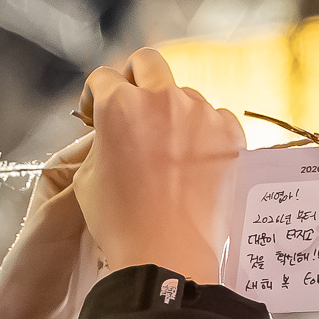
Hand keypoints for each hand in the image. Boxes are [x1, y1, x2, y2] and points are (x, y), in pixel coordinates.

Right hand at [73, 46, 243, 285]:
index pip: (103, 77)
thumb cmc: (121, 223)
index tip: (95, 113)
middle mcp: (161, 99)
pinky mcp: (229, 133)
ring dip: (172, 111)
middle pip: (147, 61)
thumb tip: (111, 129)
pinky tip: (195, 163)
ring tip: (168, 150)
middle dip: (135, 77)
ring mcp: (200, 113)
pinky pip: (214, 118)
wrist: (169, 257)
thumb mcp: (89, 177)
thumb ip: (99, 139)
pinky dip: (203, 133)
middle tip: (133, 104)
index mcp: (119, 105)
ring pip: (184, 93)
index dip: (94, 96)